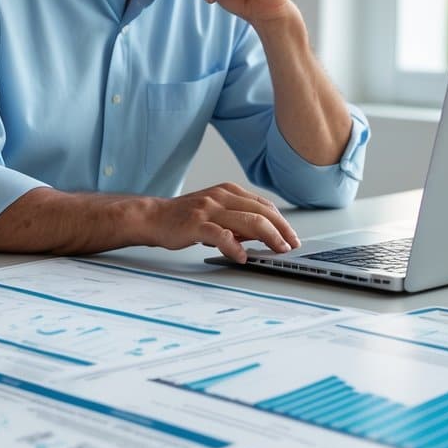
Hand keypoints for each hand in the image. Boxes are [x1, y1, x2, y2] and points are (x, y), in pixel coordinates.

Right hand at [151, 182, 299, 262]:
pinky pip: (221, 235)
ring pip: (249, 221)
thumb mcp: (217, 211)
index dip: (282, 222)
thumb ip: (238, 219)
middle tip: (291, 246)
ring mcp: (210, 209)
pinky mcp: (197, 224)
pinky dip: (235, 247)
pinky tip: (242, 256)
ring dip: (268, 237)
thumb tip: (264, 234)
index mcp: (229, 191)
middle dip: (282, 230)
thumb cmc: (185, 217)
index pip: (265, 205)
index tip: (293, 237)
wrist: (154, 216)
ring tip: (277, 250)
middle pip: (262, 212)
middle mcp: (222, 196)